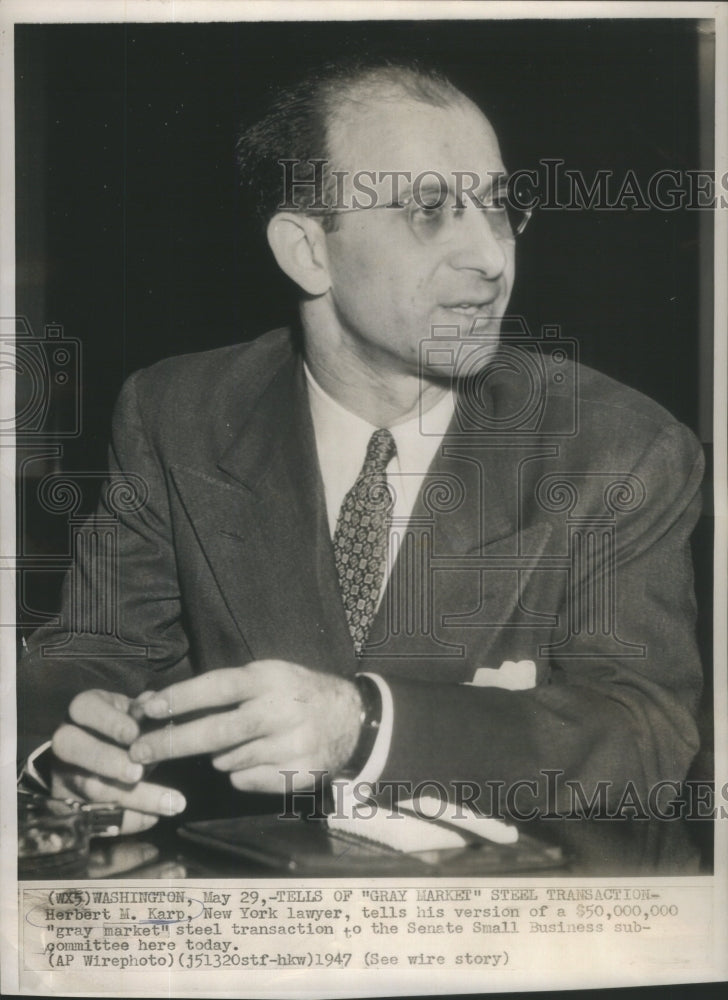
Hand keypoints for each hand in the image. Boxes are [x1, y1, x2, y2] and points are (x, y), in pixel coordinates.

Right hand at [50, 689, 186, 834]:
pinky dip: (129, 819)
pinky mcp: (70, 804)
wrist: (99, 755)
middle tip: (138, 773)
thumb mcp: (131, 713)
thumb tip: (154, 704)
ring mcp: (65, 773)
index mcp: (83, 710)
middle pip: (72, 748)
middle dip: (106, 760)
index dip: (108, 721)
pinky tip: (155, 817)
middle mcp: (66, 739)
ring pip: (89, 787)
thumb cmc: (124, 727)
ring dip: (132, 797)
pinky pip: (95, 816)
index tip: (134, 734)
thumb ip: (144, 711)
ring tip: (171, 803)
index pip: (84, 708)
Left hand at [128, 661, 362, 793]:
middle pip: (217, 731)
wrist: (350, 719)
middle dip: (172, 742)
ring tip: (238, 741)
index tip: (147, 708)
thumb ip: (220, 689)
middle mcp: (281, 711)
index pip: (218, 687)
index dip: (181, 698)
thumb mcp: (266, 676)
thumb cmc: (294, 693)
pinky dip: (240, 771)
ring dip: (218, 754)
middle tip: (139, 752)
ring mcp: (291, 744)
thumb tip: (157, 701)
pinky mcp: (298, 773)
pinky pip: (245, 779)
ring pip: (228, 759)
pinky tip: (259, 757)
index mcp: (270, 679)